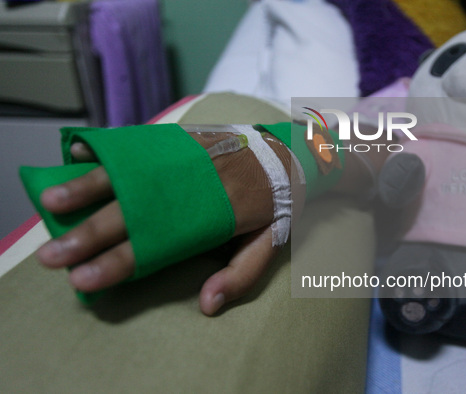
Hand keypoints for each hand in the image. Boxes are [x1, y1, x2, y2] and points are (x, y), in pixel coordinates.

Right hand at [36, 132, 301, 314]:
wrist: (291, 150)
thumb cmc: (278, 202)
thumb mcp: (270, 243)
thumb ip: (240, 275)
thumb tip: (207, 304)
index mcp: (214, 215)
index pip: (155, 244)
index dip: (117, 263)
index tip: (82, 279)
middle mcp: (194, 184)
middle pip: (132, 210)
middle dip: (87, 235)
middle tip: (51, 256)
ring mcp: (185, 156)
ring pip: (128, 172)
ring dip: (86, 187)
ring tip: (51, 201)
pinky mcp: (182, 138)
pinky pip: (139, 142)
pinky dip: (109, 149)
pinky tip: (79, 153)